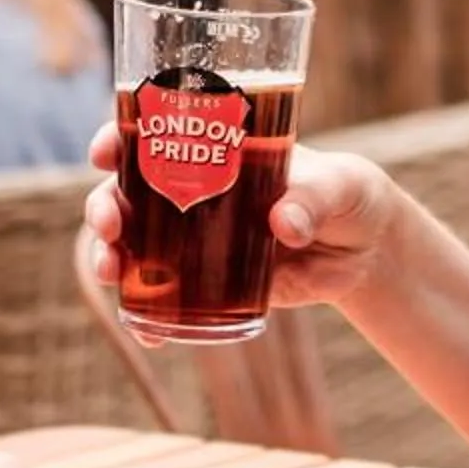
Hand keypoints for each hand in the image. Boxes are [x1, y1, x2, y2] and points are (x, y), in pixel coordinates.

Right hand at [80, 121, 403, 311]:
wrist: (365, 249)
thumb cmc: (346, 193)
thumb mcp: (338, 185)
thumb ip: (312, 198)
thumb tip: (283, 225)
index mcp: (216, 149)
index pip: (152, 133)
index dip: (118, 138)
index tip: (103, 151)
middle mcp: (193, 190)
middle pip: (127, 192)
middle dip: (104, 207)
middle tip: (108, 226)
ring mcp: (195, 239)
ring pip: (134, 246)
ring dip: (111, 259)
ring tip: (112, 274)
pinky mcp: (210, 282)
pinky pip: (166, 298)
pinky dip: (149, 318)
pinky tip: (148, 334)